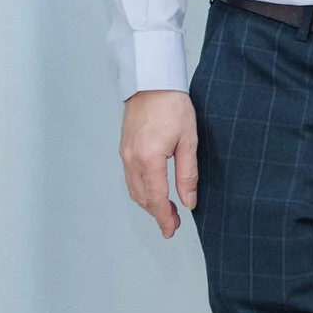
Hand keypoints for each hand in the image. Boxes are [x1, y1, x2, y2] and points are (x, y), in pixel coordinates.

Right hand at [120, 89, 198, 238]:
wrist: (152, 81)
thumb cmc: (173, 105)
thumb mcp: (188, 140)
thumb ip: (187, 174)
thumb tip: (189, 200)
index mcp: (149, 158)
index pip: (155, 198)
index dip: (163, 218)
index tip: (171, 230)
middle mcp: (132, 159)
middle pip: (142, 197)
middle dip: (156, 213)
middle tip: (172, 224)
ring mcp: (125, 154)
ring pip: (134, 189)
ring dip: (148, 203)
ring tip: (165, 210)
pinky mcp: (124, 148)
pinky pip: (130, 177)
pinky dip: (140, 190)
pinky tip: (152, 191)